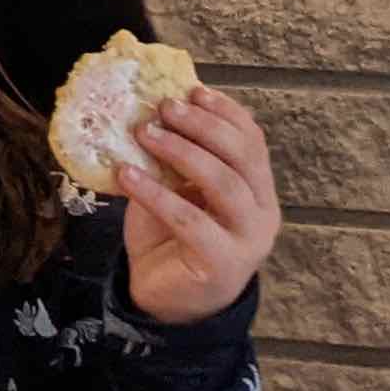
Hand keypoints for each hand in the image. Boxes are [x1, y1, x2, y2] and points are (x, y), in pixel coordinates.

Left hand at [121, 87, 279, 323]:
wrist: (166, 301)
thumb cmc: (170, 238)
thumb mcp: (174, 188)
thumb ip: (173, 158)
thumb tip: (147, 109)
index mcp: (257, 188)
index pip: (253, 140)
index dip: (225, 112)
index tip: (192, 90)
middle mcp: (262, 211)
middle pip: (242, 157)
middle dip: (202, 126)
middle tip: (164, 108)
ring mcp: (247, 239)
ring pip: (224, 184)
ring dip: (182, 152)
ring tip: (145, 134)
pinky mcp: (222, 262)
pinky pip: (191, 220)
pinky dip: (157, 194)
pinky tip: (127, 176)